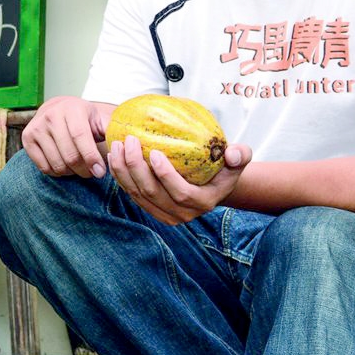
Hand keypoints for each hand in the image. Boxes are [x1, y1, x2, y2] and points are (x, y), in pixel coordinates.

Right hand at [22, 96, 110, 177]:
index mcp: (71, 108)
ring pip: (57, 164)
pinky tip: (66, 166)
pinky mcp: (27, 139)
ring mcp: (36, 127)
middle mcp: (50, 115)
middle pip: (69, 155)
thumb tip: (129, 141)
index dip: (91, 157)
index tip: (100, 172)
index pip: (81, 137)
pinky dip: (57, 172)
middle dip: (85, 170)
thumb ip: (113, 130)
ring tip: (80, 169)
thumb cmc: (84, 117)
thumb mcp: (99, 118)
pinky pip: (44, 167)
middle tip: (93, 173)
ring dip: (72, 173)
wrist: (58, 108)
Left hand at [107, 135, 251, 224]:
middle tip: (129, 141)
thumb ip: (241, 155)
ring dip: (123, 170)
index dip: (166, 175)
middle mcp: (182, 213)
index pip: (181, 193)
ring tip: (117, 145)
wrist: (211, 183)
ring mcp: (163, 213)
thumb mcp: (238, 161)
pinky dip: (119, 175)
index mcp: (203, 203)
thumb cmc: (224, 167)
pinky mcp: (150, 208)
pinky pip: (130, 193)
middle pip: (152, 193)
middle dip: (136, 167)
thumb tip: (233, 153)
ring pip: (137, 194)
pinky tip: (113, 156)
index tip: (154, 152)